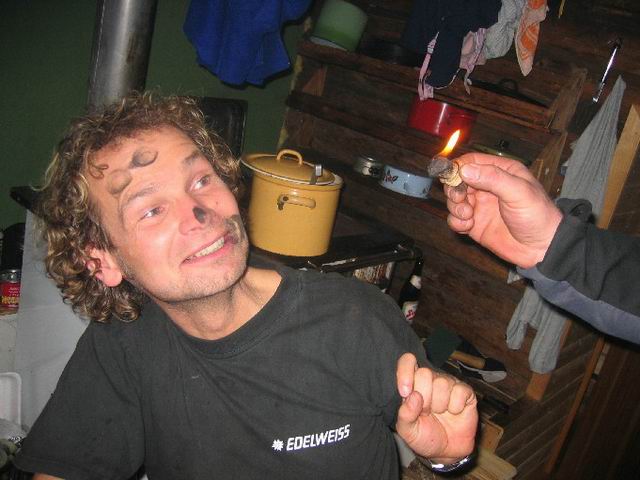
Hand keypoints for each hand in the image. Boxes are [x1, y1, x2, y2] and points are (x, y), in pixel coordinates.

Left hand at [396, 353, 477, 463]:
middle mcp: (431, 379)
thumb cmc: (424, 436)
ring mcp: (449, 384)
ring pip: (442, 383)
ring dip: (439, 405)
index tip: (405, 392)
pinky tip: (454, 413)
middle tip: (426, 412)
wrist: (446, 451)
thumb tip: (413, 396)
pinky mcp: (466, 392)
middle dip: (424, 398)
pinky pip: (460, 392)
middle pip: (424, 373)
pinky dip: (456, 407)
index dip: (405, 372)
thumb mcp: (408, 430)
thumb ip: (405, 414)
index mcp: (413, 383)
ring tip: (439, 413)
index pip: (408, 361)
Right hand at [445, 153, 562, 268]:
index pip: (471, 161)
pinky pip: (455, 219)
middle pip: (457, 180)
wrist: (541, 248)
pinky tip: (469, 226)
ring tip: (468, 215)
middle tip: (460, 199)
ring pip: (454, 200)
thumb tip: (464, 170)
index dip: (458, 167)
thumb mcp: (518, 192)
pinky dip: (456, 222)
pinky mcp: (474, 224)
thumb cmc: (537, 216)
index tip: (451, 177)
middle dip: (454, 189)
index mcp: (500, 171)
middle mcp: (487, 186)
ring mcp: (479, 206)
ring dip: (455, 207)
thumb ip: (493, 178)